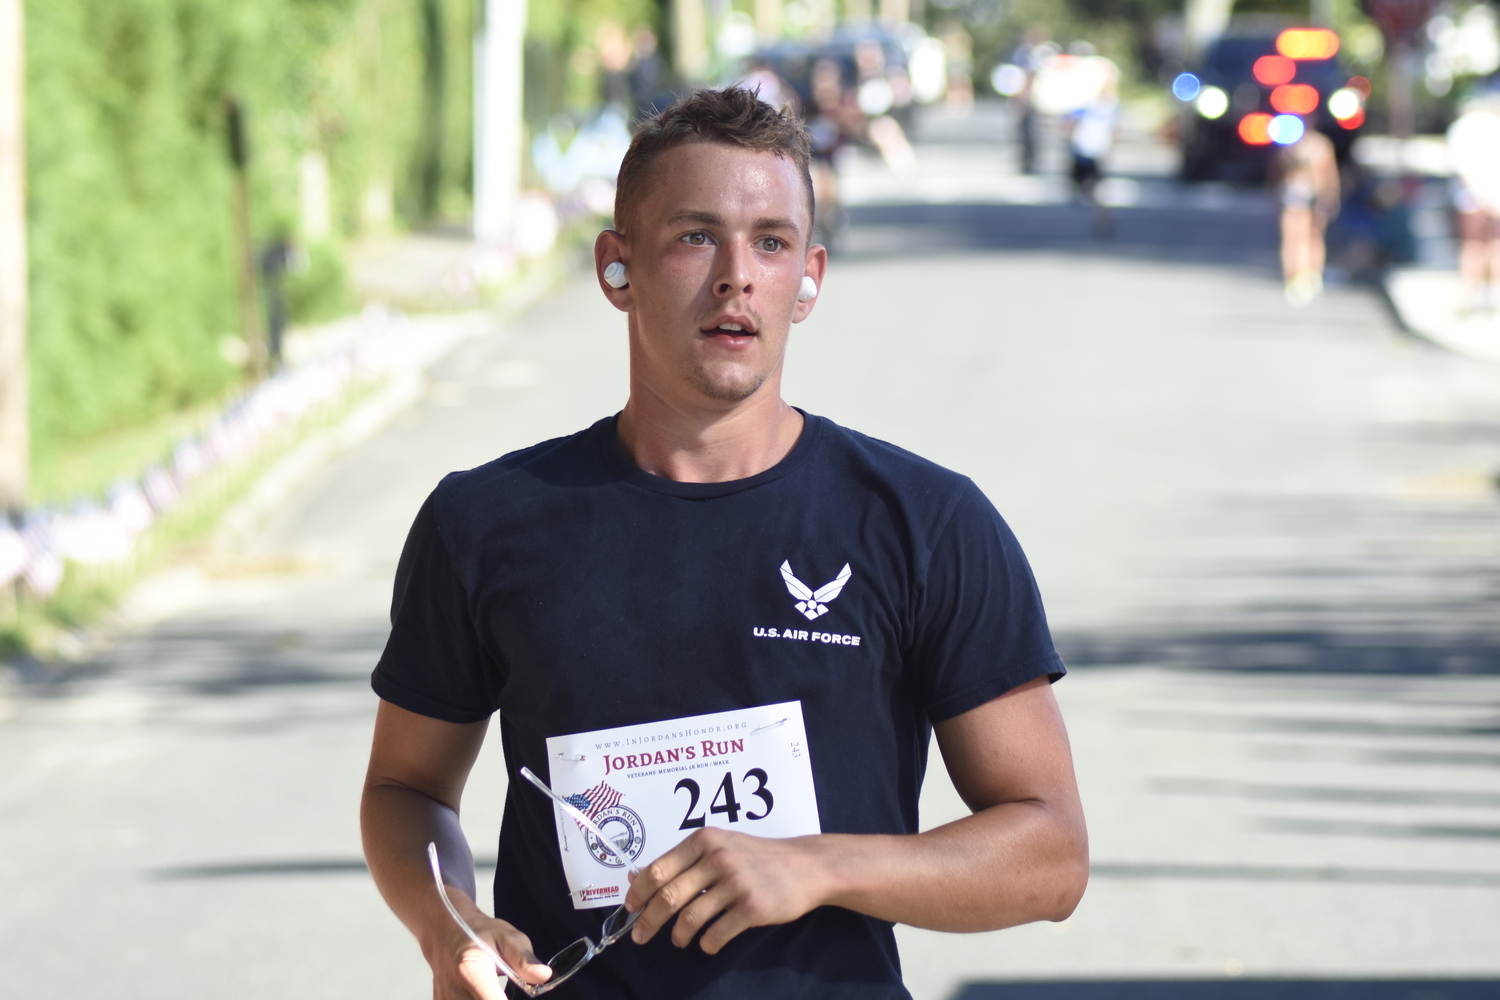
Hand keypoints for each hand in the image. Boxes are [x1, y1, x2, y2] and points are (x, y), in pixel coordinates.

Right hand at [423, 885, 552, 998]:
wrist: (445, 932)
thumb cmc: (477, 933)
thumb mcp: (507, 937)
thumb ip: (524, 959)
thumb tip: (543, 976)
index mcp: (471, 970)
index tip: (523, 994)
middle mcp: (453, 991)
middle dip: (501, 998)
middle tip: (509, 988)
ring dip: (491, 999)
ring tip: (495, 989)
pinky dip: (479, 999)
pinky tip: (485, 992)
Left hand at [624, 828, 832, 953]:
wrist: (806, 865)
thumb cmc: (758, 857)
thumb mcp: (721, 845)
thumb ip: (684, 860)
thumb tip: (637, 878)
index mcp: (704, 840)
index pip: (657, 869)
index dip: (638, 892)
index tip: (630, 908)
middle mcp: (718, 858)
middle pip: (668, 896)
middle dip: (648, 921)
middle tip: (640, 936)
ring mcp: (736, 883)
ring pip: (689, 919)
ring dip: (679, 935)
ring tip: (680, 940)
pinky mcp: (752, 907)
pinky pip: (716, 934)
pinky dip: (706, 944)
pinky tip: (708, 942)